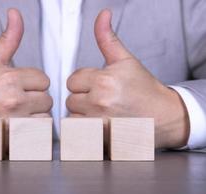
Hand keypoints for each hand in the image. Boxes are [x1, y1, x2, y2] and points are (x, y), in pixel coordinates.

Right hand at [0, 9, 52, 147]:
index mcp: (8, 79)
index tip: (19, 85)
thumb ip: (9, 38)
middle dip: (36, 98)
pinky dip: (33, 129)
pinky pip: (39, 132)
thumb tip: (15, 14)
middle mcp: (12, 101)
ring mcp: (14, 123)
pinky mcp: (14, 140)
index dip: (33, 82)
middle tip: (17, 99)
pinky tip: (18, 124)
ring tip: (17, 112)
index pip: (44, 79)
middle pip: (47, 98)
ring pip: (46, 116)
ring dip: (36, 115)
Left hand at [66, 10, 188, 148]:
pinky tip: (100, 124)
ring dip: (82, 115)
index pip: (72, 80)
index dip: (84, 83)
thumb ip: (107, 38)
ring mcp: (98, 123)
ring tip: (101, 113)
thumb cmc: (144, 90)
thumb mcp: (125, 60)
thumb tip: (102, 15)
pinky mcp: (99, 139)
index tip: (98, 85)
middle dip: (83, 98)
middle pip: (70, 99)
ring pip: (71, 116)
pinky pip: (77, 132)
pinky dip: (84, 129)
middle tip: (102, 100)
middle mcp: (99, 102)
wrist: (162, 116)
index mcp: (104, 80)